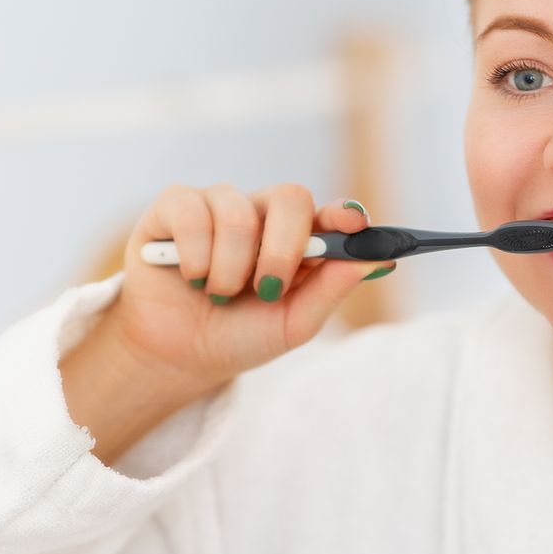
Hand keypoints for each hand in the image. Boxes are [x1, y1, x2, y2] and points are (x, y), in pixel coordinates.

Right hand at [61, 185, 387, 462]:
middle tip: (267, 289)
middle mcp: (261, 214)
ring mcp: (218, 205)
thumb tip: (378, 260)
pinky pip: (191, 213)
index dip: (344, 214)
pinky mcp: (174, 206)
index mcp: (296, 240)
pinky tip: (191, 277)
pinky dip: (194, 256)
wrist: (176, 356)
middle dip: (282, 248)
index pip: (328, 213)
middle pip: (290, 197)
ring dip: (229, 269)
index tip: (353, 224)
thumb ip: (330, 290)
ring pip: (237, 215)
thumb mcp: (291, 325)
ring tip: (217, 296)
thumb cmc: (238, 337)